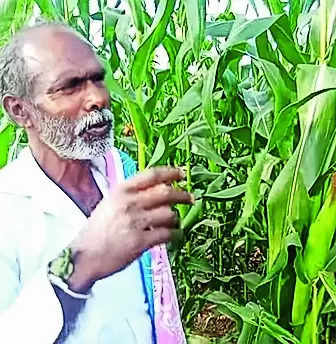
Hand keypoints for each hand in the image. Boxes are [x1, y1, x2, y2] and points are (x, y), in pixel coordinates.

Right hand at [68, 167, 192, 291]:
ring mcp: (136, 222)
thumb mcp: (110, 203)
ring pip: (169, 214)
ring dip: (175, 218)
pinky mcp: (140, 241)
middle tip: (190, 198)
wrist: (84, 256)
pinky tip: (173, 235)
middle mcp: (130, 203)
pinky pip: (167, 234)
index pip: (152, 175)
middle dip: (182, 195)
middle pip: (165, 192)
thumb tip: (156, 189)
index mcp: (121, 190)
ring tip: (174, 222)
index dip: (171, 173)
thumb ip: (131, 195)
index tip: (182, 175)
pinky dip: (174, 234)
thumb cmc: (97, 230)